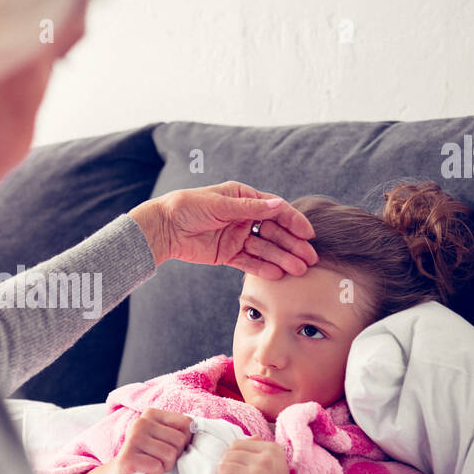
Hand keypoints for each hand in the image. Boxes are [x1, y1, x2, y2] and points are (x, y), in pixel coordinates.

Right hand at [114, 408, 193, 473]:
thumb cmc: (149, 456)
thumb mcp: (164, 438)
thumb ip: (180, 431)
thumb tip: (198, 429)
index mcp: (152, 414)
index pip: (187, 423)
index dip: (184, 440)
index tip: (169, 446)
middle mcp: (141, 422)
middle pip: (179, 441)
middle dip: (173, 456)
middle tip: (158, 458)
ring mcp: (133, 438)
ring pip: (170, 455)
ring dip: (164, 466)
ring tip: (151, 463)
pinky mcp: (128, 457)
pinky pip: (157, 467)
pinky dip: (154, 473)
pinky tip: (144, 470)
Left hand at [129, 181, 318, 278]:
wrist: (163, 227)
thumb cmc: (188, 207)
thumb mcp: (221, 204)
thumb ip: (250, 208)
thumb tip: (279, 204)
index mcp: (244, 199)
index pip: (276, 210)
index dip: (293, 222)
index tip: (308, 234)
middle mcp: (244, 218)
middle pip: (274, 232)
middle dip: (292, 245)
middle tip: (309, 259)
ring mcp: (237, 237)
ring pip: (264, 249)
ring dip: (281, 259)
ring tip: (297, 270)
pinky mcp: (228, 254)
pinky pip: (249, 262)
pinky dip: (262, 268)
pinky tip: (277, 274)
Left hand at [218, 437, 290, 473]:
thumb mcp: (276, 465)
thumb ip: (262, 449)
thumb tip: (251, 437)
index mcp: (273, 449)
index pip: (236, 444)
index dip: (234, 456)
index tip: (240, 467)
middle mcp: (266, 458)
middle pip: (229, 454)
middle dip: (228, 466)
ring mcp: (257, 471)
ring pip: (223, 466)